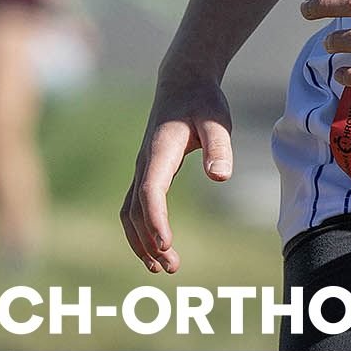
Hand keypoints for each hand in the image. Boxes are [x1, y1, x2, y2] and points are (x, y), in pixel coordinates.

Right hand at [120, 64, 234, 273]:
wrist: (182, 82)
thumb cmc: (202, 101)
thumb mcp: (217, 121)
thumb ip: (219, 148)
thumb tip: (220, 178)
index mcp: (160, 150)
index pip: (152, 190)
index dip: (156, 219)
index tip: (167, 243)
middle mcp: (144, 163)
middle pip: (137, 208)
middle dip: (149, 240)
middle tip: (171, 267)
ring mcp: (142, 168)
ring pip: (130, 211)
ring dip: (140, 241)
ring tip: (160, 267)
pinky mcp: (146, 172)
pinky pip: (134, 206)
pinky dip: (139, 230)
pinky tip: (155, 248)